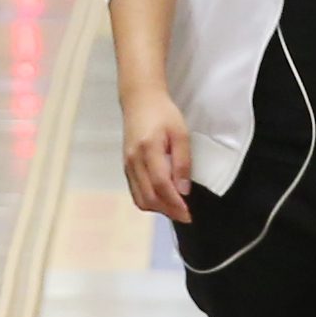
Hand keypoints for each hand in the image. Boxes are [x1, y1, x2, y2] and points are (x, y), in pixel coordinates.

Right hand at [119, 84, 195, 222]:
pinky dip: (149, 201)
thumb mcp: (181, 133)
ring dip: (159, 209)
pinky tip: (163, 201)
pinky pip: (136, 192)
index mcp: (148, 149)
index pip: (161, 185)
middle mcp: (134, 160)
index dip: (175, 203)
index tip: (188, 213)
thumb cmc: (163, 114)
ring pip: (140, 198)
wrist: (140, 100)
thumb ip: (183, 161)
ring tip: (176, 210)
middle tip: (185, 216)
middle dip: (168, 211)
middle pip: (149, 196)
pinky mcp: (126, 167)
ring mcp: (128, 165)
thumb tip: (184, 190)